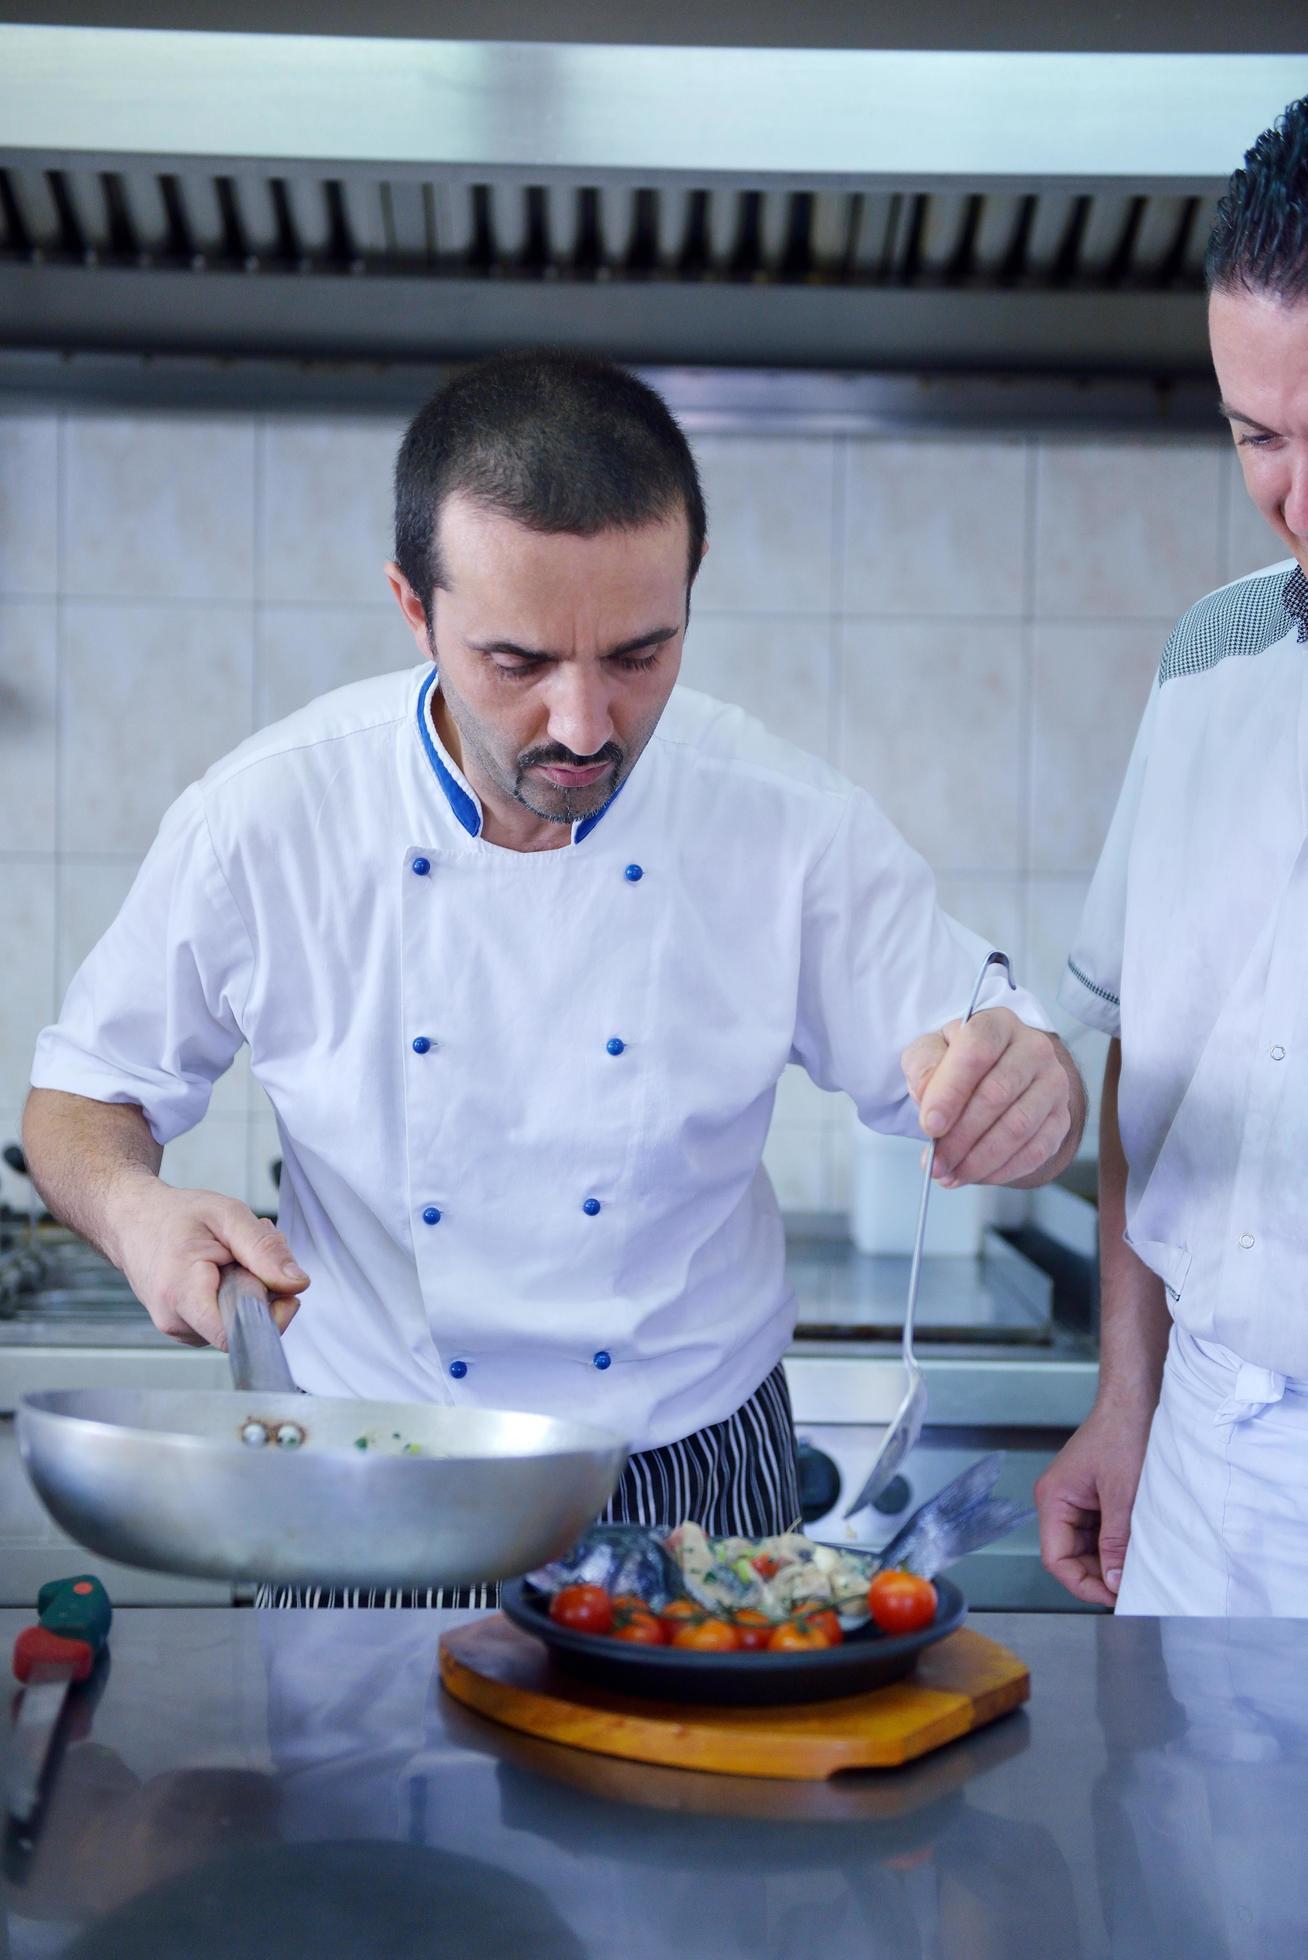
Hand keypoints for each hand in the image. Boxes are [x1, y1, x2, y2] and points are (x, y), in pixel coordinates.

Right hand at [110, 1178, 307, 1349]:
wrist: (131, 1221)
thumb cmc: (173, 1216)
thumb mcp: (226, 1215)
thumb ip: (264, 1249)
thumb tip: (297, 1283)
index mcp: (182, 1295)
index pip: (236, 1334)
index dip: (269, 1315)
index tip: (279, 1285)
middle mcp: (176, 1322)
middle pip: (244, 1326)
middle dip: (262, 1290)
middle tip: (246, 1252)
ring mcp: (179, 1330)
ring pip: (238, 1323)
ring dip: (250, 1290)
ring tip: (230, 1257)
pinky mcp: (186, 1329)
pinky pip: (227, 1320)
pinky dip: (236, 1295)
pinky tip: (222, 1270)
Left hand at [901, 1008, 1077, 1186]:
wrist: (998, 1073)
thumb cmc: (960, 1062)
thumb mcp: (931, 1052)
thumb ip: (924, 1066)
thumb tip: (928, 1096)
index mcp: (998, 1024)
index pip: (977, 1051)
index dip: (951, 1091)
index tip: (929, 1126)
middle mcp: (1033, 1049)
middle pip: (997, 1094)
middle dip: (961, 1136)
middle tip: (936, 1162)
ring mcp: (1053, 1084)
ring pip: (1018, 1127)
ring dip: (979, 1159)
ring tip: (950, 1174)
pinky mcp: (1062, 1117)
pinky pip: (1036, 1150)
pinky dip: (1002, 1170)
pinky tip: (975, 1175)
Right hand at [1034, 1397, 1151, 1607]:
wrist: (1136, 1400)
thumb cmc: (1124, 1433)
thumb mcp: (1123, 1495)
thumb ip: (1116, 1541)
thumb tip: (1116, 1582)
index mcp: (1053, 1499)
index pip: (1055, 1559)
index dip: (1082, 1583)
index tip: (1114, 1596)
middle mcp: (1058, 1501)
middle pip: (1070, 1556)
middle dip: (1099, 1574)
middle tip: (1132, 1588)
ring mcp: (1076, 1499)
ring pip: (1087, 1546)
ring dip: (1110, 1558)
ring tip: (1139, 1567)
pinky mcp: (1093, 1496)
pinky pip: (1100, 1531)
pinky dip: (1117, 1542)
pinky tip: (1138, 1546)